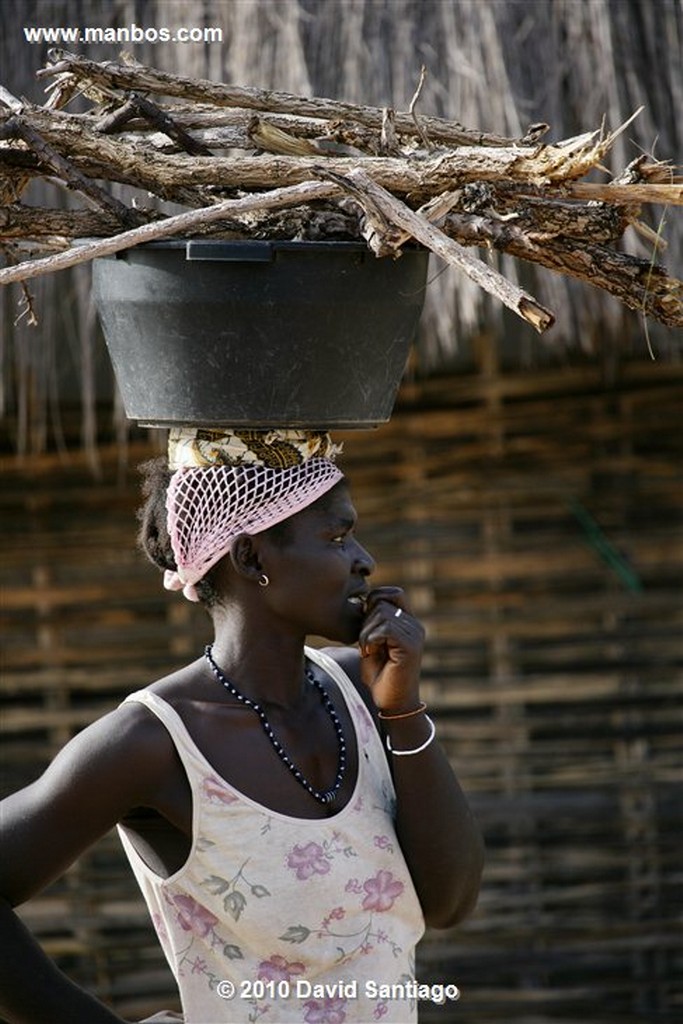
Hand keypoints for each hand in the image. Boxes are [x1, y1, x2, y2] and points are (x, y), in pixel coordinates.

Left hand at [358, 586, 424, 712]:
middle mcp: (415, 625)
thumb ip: (373, 621)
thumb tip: (364, 600)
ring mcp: (415, 635)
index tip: (364, 623)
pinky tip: (370, 653)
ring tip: (368, 650)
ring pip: (381, 614)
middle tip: (365, 643)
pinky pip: (385, 629)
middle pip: (382, 602)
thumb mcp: (373, 642)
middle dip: (365, 620)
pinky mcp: (411, 647)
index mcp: (408, 622)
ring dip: (366, 632)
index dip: (374, 600)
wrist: (393, 703)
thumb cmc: (380, 674)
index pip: (393, 593)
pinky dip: (371, 640)